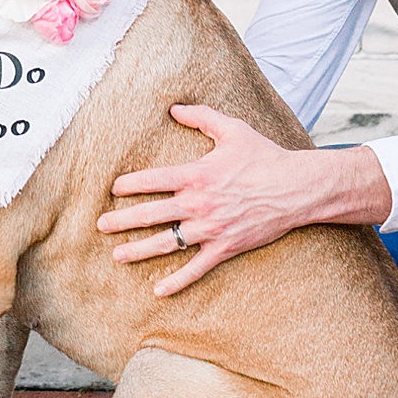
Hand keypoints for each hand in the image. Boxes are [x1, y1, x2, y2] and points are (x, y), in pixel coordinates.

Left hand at [96, 106, 392, 294]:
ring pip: (167, 242)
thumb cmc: (265, 156)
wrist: (297, 188)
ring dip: (140, 250)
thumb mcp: (233, 128)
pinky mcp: (225, 247)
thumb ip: (201, 116)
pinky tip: (158, 290)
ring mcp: (211, 228)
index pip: (153, 179)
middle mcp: (199, 203)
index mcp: (197, 174)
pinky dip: (177, 280)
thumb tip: (174, 107)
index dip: (130, 184)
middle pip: (152, 214)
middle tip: (100, 225)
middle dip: (123, 220)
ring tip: (117, 256)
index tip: (113, 188)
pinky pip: (196, 268)